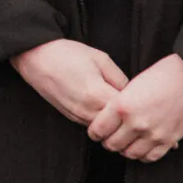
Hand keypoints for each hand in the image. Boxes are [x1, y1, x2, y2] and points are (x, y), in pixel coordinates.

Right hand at [11, 38, 128, 126]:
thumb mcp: (101, 58)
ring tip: (122, 107)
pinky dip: (102, 120)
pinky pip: (93, 124)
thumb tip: (131, 92)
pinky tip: (105, 107)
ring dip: (115, 121)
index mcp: (96, 94)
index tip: (146, 99)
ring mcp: (77, 116)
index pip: (127, 111)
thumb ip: (120, 78)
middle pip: (118, 125)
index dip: (139, 106)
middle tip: (139, 106)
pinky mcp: (71, 117)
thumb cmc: (66, 54)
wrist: (35, 58)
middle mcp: (87, 111)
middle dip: (128, 117)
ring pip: (106, 129)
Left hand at [87, 54, 182, 162]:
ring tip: (128, 141)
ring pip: (129, 154)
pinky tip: (143, 145)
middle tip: (112, 136)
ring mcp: (153, 133)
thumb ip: (120, 103)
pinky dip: (143, 154)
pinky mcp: (169, 140)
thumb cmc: (165, 74)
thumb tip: (109, 117)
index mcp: (122, 105)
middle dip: (109, 141)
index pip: (97, 130)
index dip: (95, 132)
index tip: (98, 130)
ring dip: (125, 149)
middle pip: (111, 144)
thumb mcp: (134, 84)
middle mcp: (136, 122)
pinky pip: (150, 157)